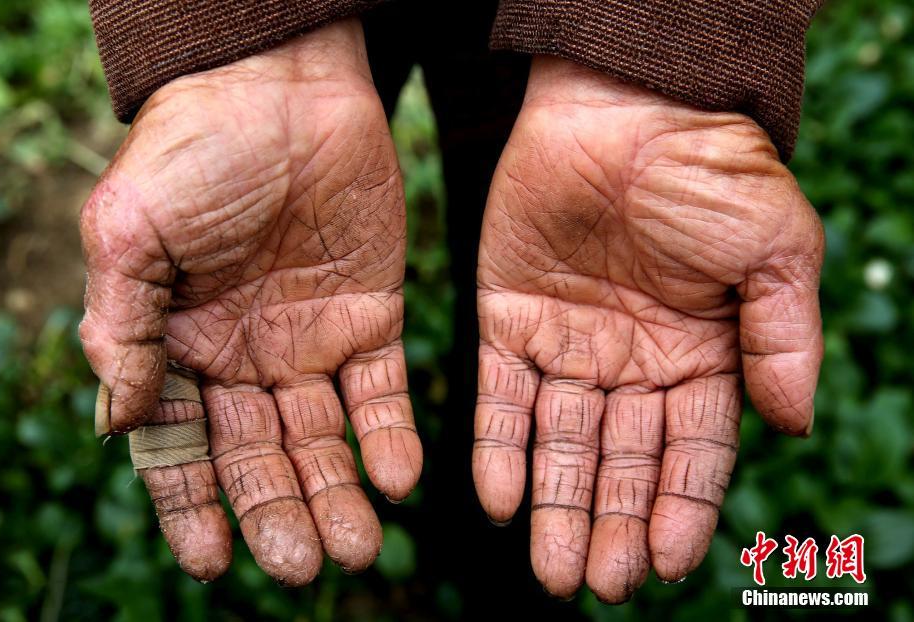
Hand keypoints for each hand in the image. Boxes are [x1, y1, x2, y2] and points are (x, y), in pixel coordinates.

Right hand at [79, 19, 421, 584]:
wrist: (284, 89)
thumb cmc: (195, 150)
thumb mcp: (130, 231)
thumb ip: (122, 327)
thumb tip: (121, 424)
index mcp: (179, 347)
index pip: (183, 448)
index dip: (194, 507)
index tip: (213, 563)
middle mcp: (245, 359)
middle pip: (261, 457)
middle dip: (280, 512)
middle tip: (302, 566)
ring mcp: (310, 343)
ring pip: (325, 439)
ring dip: (340, 495)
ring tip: (359, 549)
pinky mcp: (372, 318)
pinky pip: (383, 392)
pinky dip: (392, 438)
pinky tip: (400, 480)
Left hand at [473, 57, 822, 600]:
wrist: (622, 102)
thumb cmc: (708, 169)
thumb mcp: (774, 250)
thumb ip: (783, 340)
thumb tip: (794, 429)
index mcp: (701, 355)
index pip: (691, 454)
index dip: (678, 511)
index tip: (661, 566)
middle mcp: (632, 363)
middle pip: (620, 462)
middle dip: (609, 525)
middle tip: (594, 586)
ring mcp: (567, 344)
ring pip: (560, 443)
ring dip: (554, 506)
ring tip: (549, 573)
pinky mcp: (506, 319)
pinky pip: (499, 396)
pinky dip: (497, 447)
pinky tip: (497, 502)